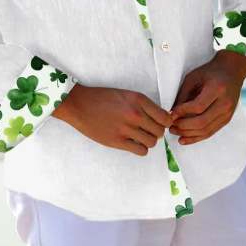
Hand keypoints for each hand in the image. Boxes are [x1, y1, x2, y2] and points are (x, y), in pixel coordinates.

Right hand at [53, 84, 172, 155]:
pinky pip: (141, 150)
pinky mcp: (118, 141)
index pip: (165, 117)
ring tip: (138, 136)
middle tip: (146, 130)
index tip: (159, 123)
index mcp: (138, 99)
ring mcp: (126, 128)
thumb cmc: (102, 98)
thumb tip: (162, 118)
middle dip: (155, 132)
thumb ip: (143, 105)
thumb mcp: (126, 94)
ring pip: (152, 142)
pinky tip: (132, 142)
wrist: (80, 104)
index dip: (165, 122)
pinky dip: (140, 148)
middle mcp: (135, 114)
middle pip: (160, 131)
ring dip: (147, 140)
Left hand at [169, 50, 245, 144]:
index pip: (198, 106)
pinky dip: (197, 137)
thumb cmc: (209, 72)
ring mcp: (228, 113)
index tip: (170, 114)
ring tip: (174, 132)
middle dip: (183, 126)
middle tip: (170, 126)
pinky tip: (184, 139)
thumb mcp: (193, 78)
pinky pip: (211, 132)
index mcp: (217, 89)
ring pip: (206, 130)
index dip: (183, 112)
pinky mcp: (227, 120)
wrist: (232, 71)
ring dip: (188, 134)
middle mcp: (225, 103)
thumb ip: (183, 95)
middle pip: (202, 122)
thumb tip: (172, 113)